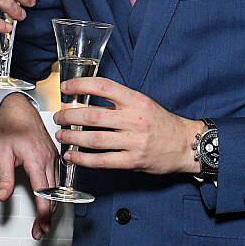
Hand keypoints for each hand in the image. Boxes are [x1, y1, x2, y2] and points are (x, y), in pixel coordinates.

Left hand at [0, 93, 58, 239]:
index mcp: (36, 159)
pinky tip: (50, 202)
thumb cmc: (10, 126)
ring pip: (58, 188)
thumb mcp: (2, 153)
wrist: (17, 108)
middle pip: (54, 194)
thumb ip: (4, 177)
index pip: (43, 192)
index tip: (42, 224)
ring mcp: (53, 157)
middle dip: (48, 215)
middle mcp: (49, 158)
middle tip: (39, 231)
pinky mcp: (54, 155)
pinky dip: (55, 194)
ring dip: (52, 206)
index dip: (43, 212)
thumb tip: (3, 196)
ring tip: (43, 222)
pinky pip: (58, 179)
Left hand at [54, 77, 203, 175]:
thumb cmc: (161, 123)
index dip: (80, 85)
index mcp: (135, 100)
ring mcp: (133, 141)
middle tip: (58, 117)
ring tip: (61, 136)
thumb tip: (86, 98)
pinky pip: (102, 160)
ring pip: (93, 139)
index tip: (66, 87)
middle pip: (92, 116)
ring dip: (72, 138)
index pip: (103, 86)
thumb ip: (118, 101)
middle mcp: (133, 119)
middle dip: (69, 116)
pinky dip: (83, 159)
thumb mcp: (143, 103)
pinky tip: (71, 156)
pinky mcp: (132, 161)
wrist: (186, 145)